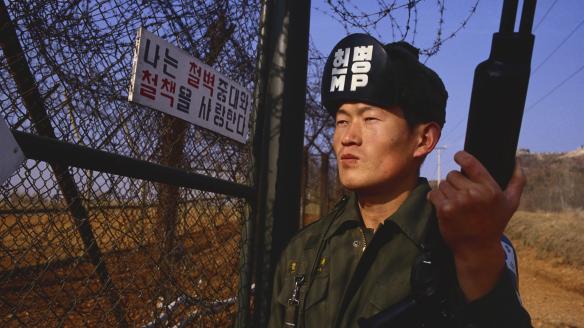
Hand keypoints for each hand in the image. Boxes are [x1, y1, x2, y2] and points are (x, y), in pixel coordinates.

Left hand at [427, 151, 525, 299]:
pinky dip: (435, 198)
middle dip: (455, 182)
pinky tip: (444, 206)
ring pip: (442, 183)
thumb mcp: (511, 203)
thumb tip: (515, 160)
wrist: (477, 248)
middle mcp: (474, 194)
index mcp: (490, 189)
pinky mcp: (444, 210)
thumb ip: (517, 180)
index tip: (458, 157)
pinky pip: (433, 194)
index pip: (470, 162)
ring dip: (446, 191)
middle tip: (462, 195)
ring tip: (455, 203)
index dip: (461, 156)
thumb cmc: (494, 223)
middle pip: (453, 174)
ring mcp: (458, 202)